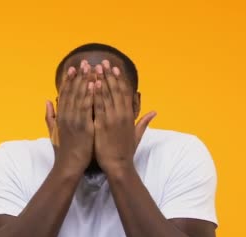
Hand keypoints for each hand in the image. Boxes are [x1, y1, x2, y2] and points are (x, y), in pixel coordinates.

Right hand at [45, 60, 95, 175]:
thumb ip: (50, 116)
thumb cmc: (63, 150)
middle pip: (73, 92)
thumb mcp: (53, 132)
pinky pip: (88, 108)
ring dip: (86, 81)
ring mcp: (75, 121)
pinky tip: (95, 84)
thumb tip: (47, 101)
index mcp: (60, 117)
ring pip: (80, 97)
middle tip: (85, 62)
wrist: (68, 165)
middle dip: (79, 76)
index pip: (64, 94)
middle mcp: (66, 116)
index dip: (69, 80)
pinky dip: (91, 95)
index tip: (73, 68)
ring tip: (91, 68)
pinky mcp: (84, 127)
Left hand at [92, 60, 156, 174]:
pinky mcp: (101, 125)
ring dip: (100, 80)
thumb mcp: (137, 134)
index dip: (120, 79)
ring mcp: (111, 119)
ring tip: (95, 68)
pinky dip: (94, 94)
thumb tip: (154, 112)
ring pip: (106, 95)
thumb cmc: (126, 151)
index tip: (115, 68)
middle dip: (109, 75)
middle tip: (103, 62)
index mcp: (130, 115)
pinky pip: (97, 106)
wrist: (119, 165)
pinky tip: (91, 84)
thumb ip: (144, 121)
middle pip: (115, 90)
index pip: (125, 92)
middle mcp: (121, 114)